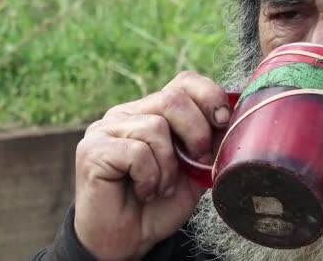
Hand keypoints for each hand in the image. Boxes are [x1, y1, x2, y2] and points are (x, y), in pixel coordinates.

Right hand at [73, 71, 230, 259]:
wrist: (127, 241)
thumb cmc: (160, 204)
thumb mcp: (195, 169)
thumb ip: (208, 141)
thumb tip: (229, 118)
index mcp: (152, 111)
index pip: (183, 81)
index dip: (209, 95)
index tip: (223, 121)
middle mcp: (127, 113)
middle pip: (173, 98)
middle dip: (196, 133)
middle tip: (195, 163)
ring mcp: (106, 128)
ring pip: (156, 127)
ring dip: (169, 166)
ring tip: (161, 186)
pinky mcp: (93, 149)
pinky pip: (136, 152)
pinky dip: (149, 177)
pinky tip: (143, 191)